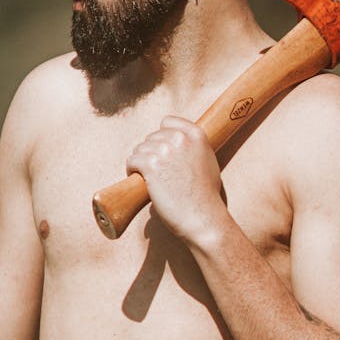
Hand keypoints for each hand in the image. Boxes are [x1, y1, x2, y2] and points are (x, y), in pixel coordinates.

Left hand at [126, 116, 225, 241]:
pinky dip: (132, 170)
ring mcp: (164, 150)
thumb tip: (178, 142)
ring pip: (140, 149)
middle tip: (155, 171)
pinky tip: (139, 180)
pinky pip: (132, 160)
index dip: (161, 136)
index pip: (167, 122)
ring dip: (141, 163)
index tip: (161, 150)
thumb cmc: (206, 196)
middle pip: (151, 137)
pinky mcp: (151, 164)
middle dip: (151, 152)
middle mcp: (180, 138)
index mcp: (196, 135)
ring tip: (148, 179)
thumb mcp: (207, 161)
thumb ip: (194, 148)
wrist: (202, 217)